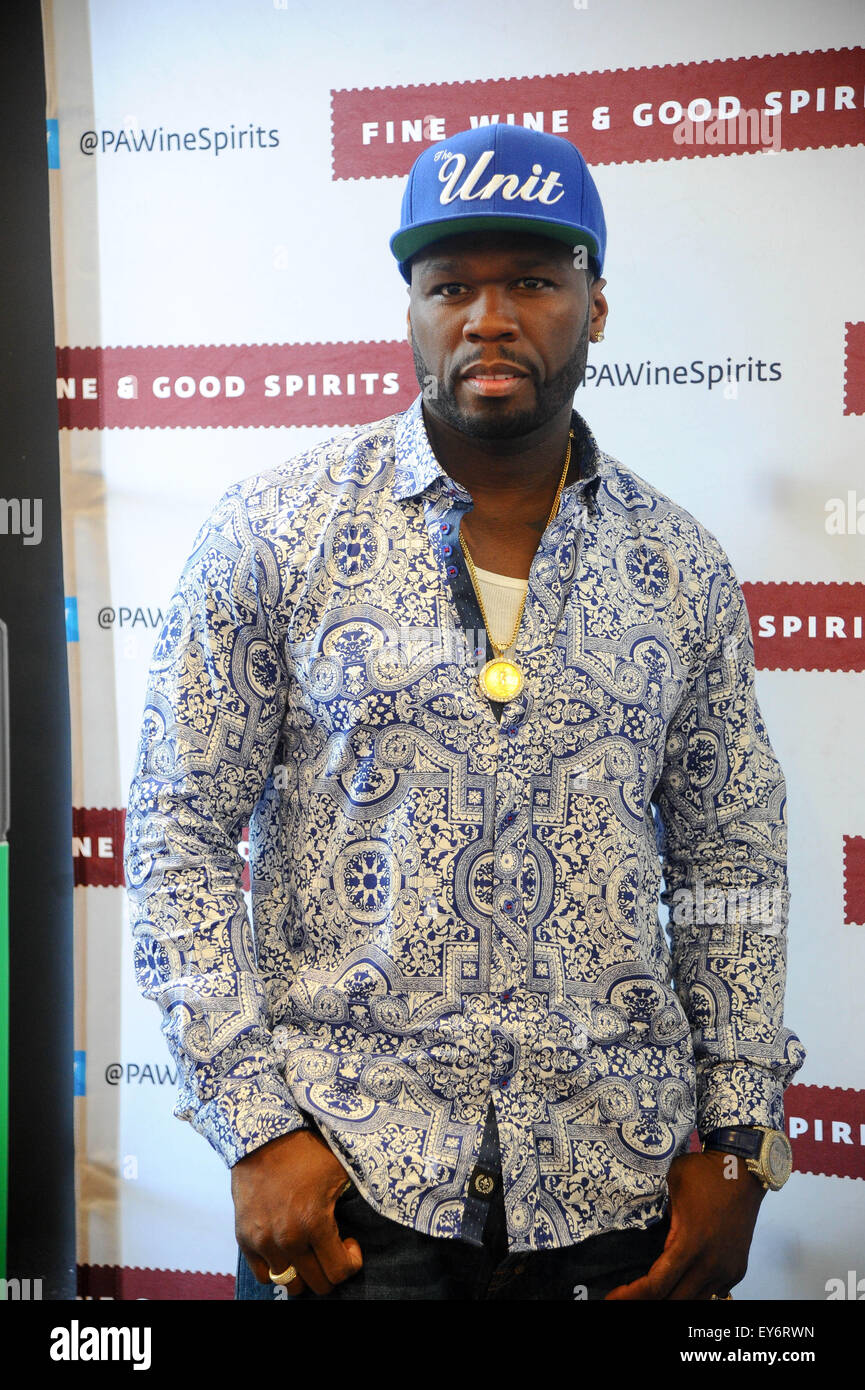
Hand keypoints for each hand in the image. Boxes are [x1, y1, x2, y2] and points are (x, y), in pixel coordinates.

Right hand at [231, 1128, 362, 1295]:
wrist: (262, 1136)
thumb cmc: (305, 1150)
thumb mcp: (340, 1170)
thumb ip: (355, 1198)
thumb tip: (380, 1209)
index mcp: (313, 1221)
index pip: (339, 1272)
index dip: (351, 1262)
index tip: (349, 1243)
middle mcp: (287, 1238)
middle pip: (317, 1283)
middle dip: (330, 1270)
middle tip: (331, 1247)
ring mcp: (263, 1241)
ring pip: (289, 1283)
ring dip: (304, 1272)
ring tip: (308, 1249)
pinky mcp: (244, 1239)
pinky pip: (264, 1275)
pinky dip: (278, 1269)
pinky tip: (287, 1249)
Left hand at [604, 1148, 764, 1299]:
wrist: (742, 1170)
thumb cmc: (702, 1174)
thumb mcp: (669, 1186)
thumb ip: (655, 1216)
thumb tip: (636, 1231)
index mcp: (689, 1244)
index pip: (656, 1286)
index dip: (631, 1296)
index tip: (613, 1298)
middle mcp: (710, 1264)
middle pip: (674, 1301)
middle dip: (648, 1302)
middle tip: (628, 1297)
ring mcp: (726, 1269)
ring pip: (695, 1301)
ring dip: (672, 1298)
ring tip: (652, 1294)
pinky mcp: (737, 1269)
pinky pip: (713, 1293)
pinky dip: (694, 1292)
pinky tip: (680, 1285)